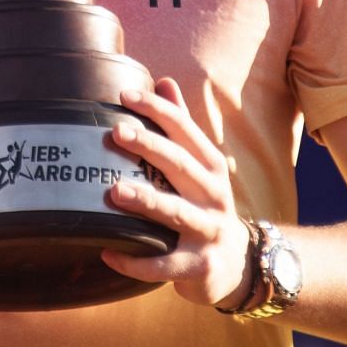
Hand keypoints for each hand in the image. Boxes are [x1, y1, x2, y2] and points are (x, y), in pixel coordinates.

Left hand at [100, 79, 250, 309]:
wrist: (240, 264)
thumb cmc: (207, 205)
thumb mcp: (202, 165)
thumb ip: (182, 126)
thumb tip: (163, 81)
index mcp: (211, 165)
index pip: (184, 129)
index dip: (157, 110)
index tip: (124, 95)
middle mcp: (213, 194)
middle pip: (180, 165)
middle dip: (149, 147)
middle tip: (116, 132)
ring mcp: (208, 230)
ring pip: (176, 212)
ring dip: (146, 201)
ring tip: (114, 192)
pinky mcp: (199, 266)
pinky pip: (164, 265)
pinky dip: (136, 262)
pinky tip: (107, 252)